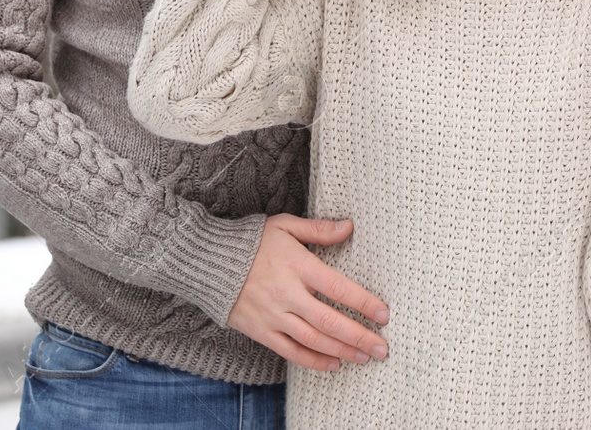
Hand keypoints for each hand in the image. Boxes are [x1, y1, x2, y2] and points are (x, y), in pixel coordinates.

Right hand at [227, 214, 390, 370]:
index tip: (384, 315)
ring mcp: (273, 315)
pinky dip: (313, 361)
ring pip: (313, 340)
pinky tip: (333, 364)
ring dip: (342, 351)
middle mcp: (287, 294)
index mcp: (298, 266)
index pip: (339, 288)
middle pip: (330, 321)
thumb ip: (319, 230)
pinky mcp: (260, 330)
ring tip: (364, 358)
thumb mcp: (285, 226)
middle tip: (382, 349)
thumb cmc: (251, 240)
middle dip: (359, 337)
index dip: (364, 303)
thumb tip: (350, 226)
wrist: (206, 260)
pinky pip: (290, 351)